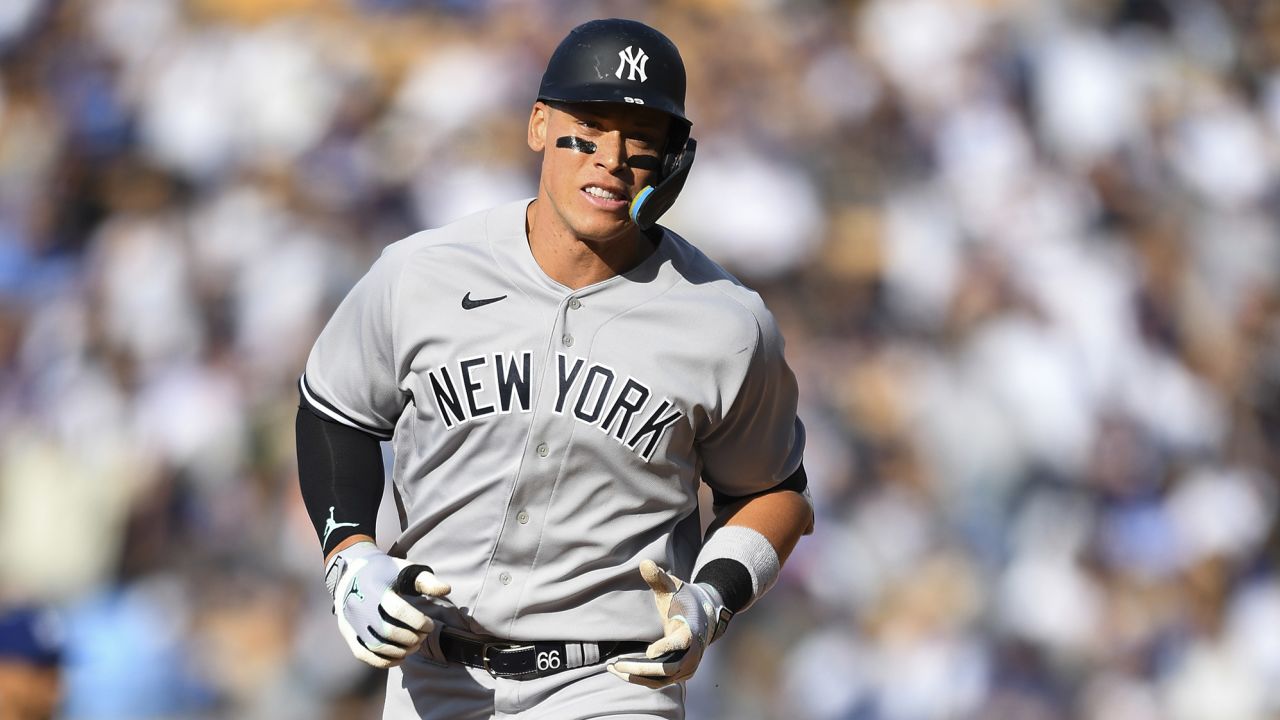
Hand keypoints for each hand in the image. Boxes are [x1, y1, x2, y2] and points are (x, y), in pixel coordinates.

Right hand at [324, 542, 450, 668]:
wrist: (351, 573)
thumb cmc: (385, 572)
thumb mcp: (405, 569)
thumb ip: (426, 580)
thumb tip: (446, 590)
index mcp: (375, 588)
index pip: (399, 611)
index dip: (418, 622)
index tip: (429, 625)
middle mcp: (360, 606)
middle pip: (388, 631)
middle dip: (411, 638)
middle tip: (423, 637)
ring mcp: (351, 622)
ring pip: (376, 646)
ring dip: (399, 651)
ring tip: (414, 646)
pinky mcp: (348, 633)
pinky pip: (364, 654)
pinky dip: (383, 661)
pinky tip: (399, 657)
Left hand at [607, 559, 729, 687]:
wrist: (705, 616)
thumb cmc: (684, 600)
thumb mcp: (673, 587)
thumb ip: (658, 578)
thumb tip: (644, 562)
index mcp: (691, 631)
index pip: (681, 643)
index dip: (666, 648)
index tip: (649, 651)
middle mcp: (692, 654)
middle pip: (667, 669)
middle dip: (641, 669)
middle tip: (617, 665)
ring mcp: (687, 668)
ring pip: (661, 680)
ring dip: (637, 677)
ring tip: (613, 669)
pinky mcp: (680, 675)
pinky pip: (659, 682)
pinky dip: (641, 680)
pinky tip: (621, 672)